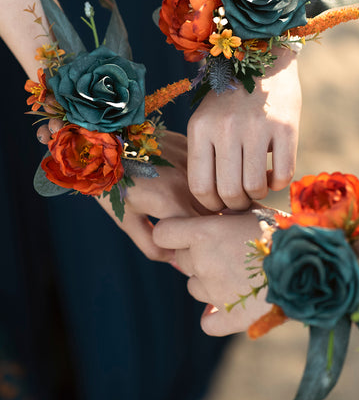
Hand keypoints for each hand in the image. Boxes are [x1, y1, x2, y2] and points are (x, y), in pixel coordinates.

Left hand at [37, 121, 205, 261]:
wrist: (101, 140)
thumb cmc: (111, 185)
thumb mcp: (126, 221)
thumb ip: (153, 246)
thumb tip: (176, 259)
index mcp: (170, 202)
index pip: (203, 234)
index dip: (198, 245)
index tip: (189, 248)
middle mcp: (186, 181)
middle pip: (215, 213)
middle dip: (209, 227)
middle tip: (195, 233)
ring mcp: (190, 160)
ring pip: (215, 190)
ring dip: (210, 203)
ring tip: (195, 208)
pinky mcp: (188, 146)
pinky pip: (207, 170)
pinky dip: (204, 181)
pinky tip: (191, 184)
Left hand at [153, 212, 271, 335]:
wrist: (312, 261)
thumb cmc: (282, 228)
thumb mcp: (251, 209)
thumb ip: (224, 212)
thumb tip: (211, 214)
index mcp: (203, 233)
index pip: (163, 233)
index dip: (172, 231)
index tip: (185, 230)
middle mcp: (203, 262)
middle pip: (181, 259)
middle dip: (196, 253)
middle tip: (225, 249)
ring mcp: (214, 292)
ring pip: (194, 287)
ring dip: (208, 280)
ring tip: (237, 272)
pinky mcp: (231, 318)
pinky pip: (208, 322)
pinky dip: (215, 317)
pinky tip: (231, 305)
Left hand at [187, 46, 300, 210]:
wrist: (265, 59)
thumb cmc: (231, 98)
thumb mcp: (207, 118)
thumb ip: (205, 153)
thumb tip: (212, 201)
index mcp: (200, 128)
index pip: (200, 186)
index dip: (211, 205)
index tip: (220, 204)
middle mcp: (225, 128)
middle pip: (229, 192)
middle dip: (236, 204)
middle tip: (242, 198)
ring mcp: (256, 127)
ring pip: (255, 187)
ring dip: (258, 194)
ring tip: (258, 184)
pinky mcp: (286, 126)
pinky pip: (283, 174)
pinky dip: (279, 183)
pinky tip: (275, 174)